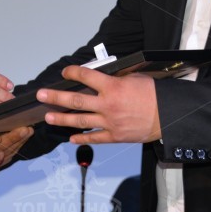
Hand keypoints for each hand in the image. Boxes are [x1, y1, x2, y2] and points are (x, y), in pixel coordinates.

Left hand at [36, 67, 160, 143]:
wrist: (169, 116)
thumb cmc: (154, 95)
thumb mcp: (134, 78)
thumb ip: (115, 79)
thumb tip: (100, 77)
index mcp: (113, 87)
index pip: (85, 77)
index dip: (72, 73)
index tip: (65, 73)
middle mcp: (107, 105)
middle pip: (75, 101)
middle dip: (55, 98)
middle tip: (41, 96)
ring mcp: (110, 122)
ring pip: (80, 121)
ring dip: (62, 119)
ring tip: (48, 118)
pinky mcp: (115, 136)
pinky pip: (94, 138)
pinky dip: (82, 138)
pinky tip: (70, 138)